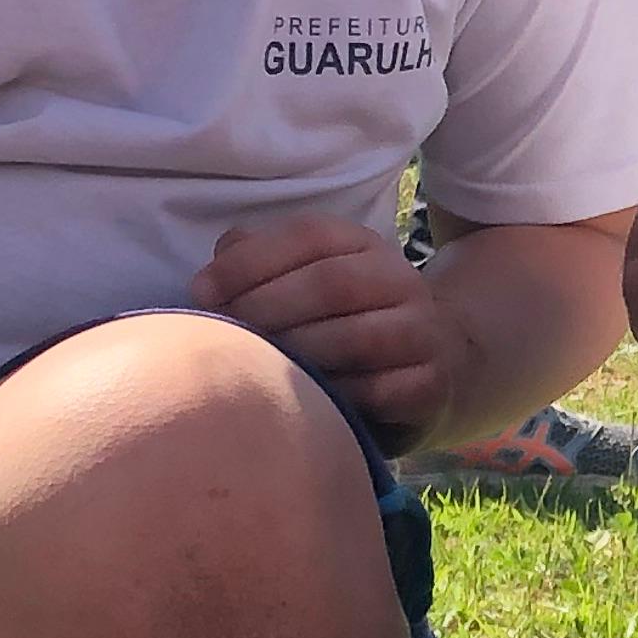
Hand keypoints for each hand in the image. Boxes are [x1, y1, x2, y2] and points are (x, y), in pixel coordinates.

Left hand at [195, 214, 456, 452]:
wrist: (436, 360)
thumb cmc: (344, 321)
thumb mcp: (306, 279)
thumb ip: (259, 263)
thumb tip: (215, 268)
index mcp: (362, 244)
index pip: (309, 235)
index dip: (250, 261)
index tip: (201, 292)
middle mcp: (399, 279)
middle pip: (332, 283)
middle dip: (267, 309)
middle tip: (225, 338)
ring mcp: (422, 331)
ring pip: (357, 338)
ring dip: (298, 355)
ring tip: (258, 370)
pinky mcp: (430, 383)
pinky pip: (379, 391)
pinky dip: (335, 396)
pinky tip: (306, 402)